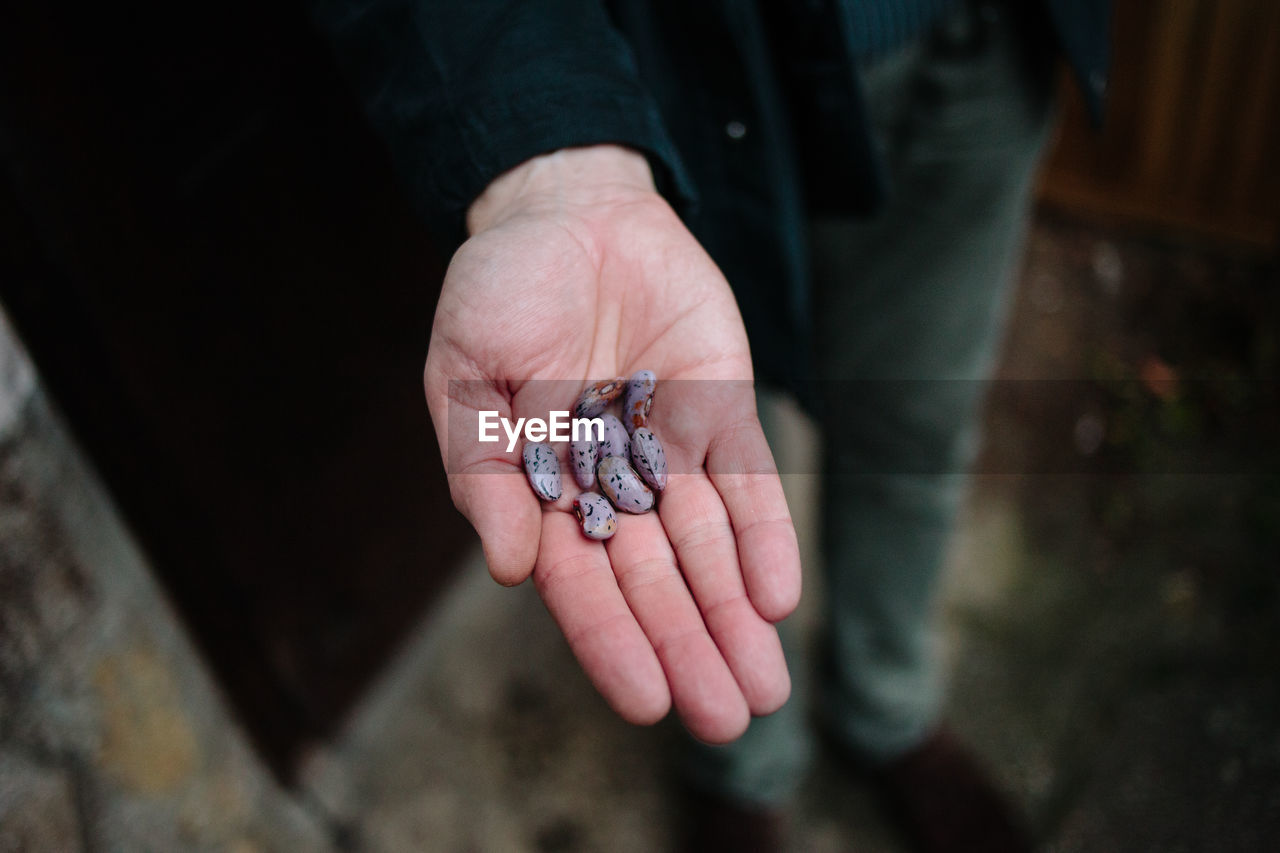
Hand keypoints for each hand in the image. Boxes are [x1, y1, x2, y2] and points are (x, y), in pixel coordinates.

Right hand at [423, 145, 800, 742]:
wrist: (567, 211)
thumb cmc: (499, 294)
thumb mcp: (467, 378)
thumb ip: (486, 473)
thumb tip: (512, 569)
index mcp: (544, 490)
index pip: (581, 582)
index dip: (612, 641)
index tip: (648, 701)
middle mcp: (613, 485)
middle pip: (656, 582)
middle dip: (689, 650)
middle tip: (726, 720)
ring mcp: (671, 450)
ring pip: (709, 550)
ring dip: (735, 617)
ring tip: (765, 689)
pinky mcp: (721, 410)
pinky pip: (749, 481)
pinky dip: (765, 537)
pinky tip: (780, 597)